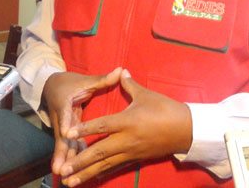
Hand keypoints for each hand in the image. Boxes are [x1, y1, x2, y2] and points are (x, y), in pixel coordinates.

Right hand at [43, 67, 122, 174]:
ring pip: (64, 144)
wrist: (51, 86)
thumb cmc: (70, 83)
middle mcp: (61, 117)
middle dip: (61, 151)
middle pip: (62, 136)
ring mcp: (62, 126)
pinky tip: (74, 171)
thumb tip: (121, 71)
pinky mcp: (65, 132)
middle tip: (60, 168)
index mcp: (65, 102)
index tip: (66, 132)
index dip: (65, 122)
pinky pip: (69, 145)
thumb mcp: (85, 80)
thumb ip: (103, 79)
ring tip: (63, 174)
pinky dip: (71, 156)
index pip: (65, 113)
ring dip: (64, 159)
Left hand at [58, 69, 191, 186]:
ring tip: (70, 182)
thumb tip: (120, 71)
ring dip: (86, 174)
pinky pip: (116, 168)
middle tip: (63, 171)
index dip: (85, 129)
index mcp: (127, 121)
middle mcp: (126, 139)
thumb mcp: (146, 94)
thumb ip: (129, 84)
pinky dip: (102, 173)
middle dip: (80, 162)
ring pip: (105, 165)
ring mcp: (131, 151)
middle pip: (99, 152)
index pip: (102, 125)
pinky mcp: (136, 159)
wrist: (185, 129)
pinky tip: (91, 179)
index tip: (68, 133)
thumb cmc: (165, 108)